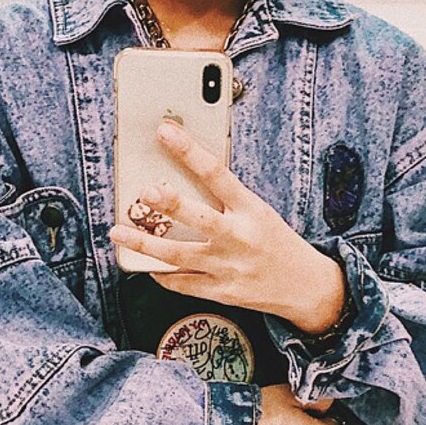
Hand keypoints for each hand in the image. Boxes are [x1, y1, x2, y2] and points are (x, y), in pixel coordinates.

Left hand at [108, 120, 346, 332]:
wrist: (306, 287)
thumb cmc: (277, 242)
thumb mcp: (259, 211)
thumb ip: (226, 197)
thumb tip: (184, 176)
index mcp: (250, 209)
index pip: (217, 173)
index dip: (189, 151)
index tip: (166, 132)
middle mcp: (238, 237)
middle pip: (198, 217)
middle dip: (168, 204)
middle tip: (144, 193)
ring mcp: (227, 267)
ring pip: (177, 255)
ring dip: (144, 243)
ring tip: (119, 232)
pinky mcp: (221, 292)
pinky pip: (182, 283)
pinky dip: (161, 273)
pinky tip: (147, 264)